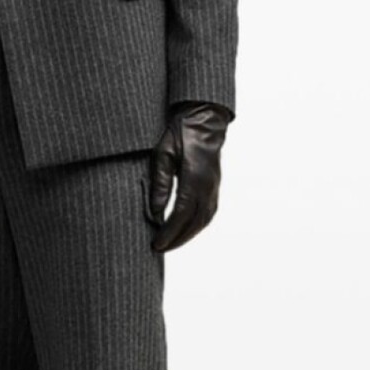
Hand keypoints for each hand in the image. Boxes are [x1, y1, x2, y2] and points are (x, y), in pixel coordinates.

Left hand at [147, 101, 231, 251]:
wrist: (204, 121)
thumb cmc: (180, 134)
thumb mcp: (162, 155)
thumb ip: (159, 184)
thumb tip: (154, 212)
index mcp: (194, 177)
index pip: (180, 214)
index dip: (168, 232)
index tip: (156, 243)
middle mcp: (207, 186)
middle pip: (193, 222)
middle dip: (176, 239)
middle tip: (159, 248)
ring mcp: (214, 186)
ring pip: (203, 220)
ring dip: (187, 235)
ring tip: (170, 243)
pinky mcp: (215, 186)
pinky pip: (208, 213)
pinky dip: (197, 226)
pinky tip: (185, 230)